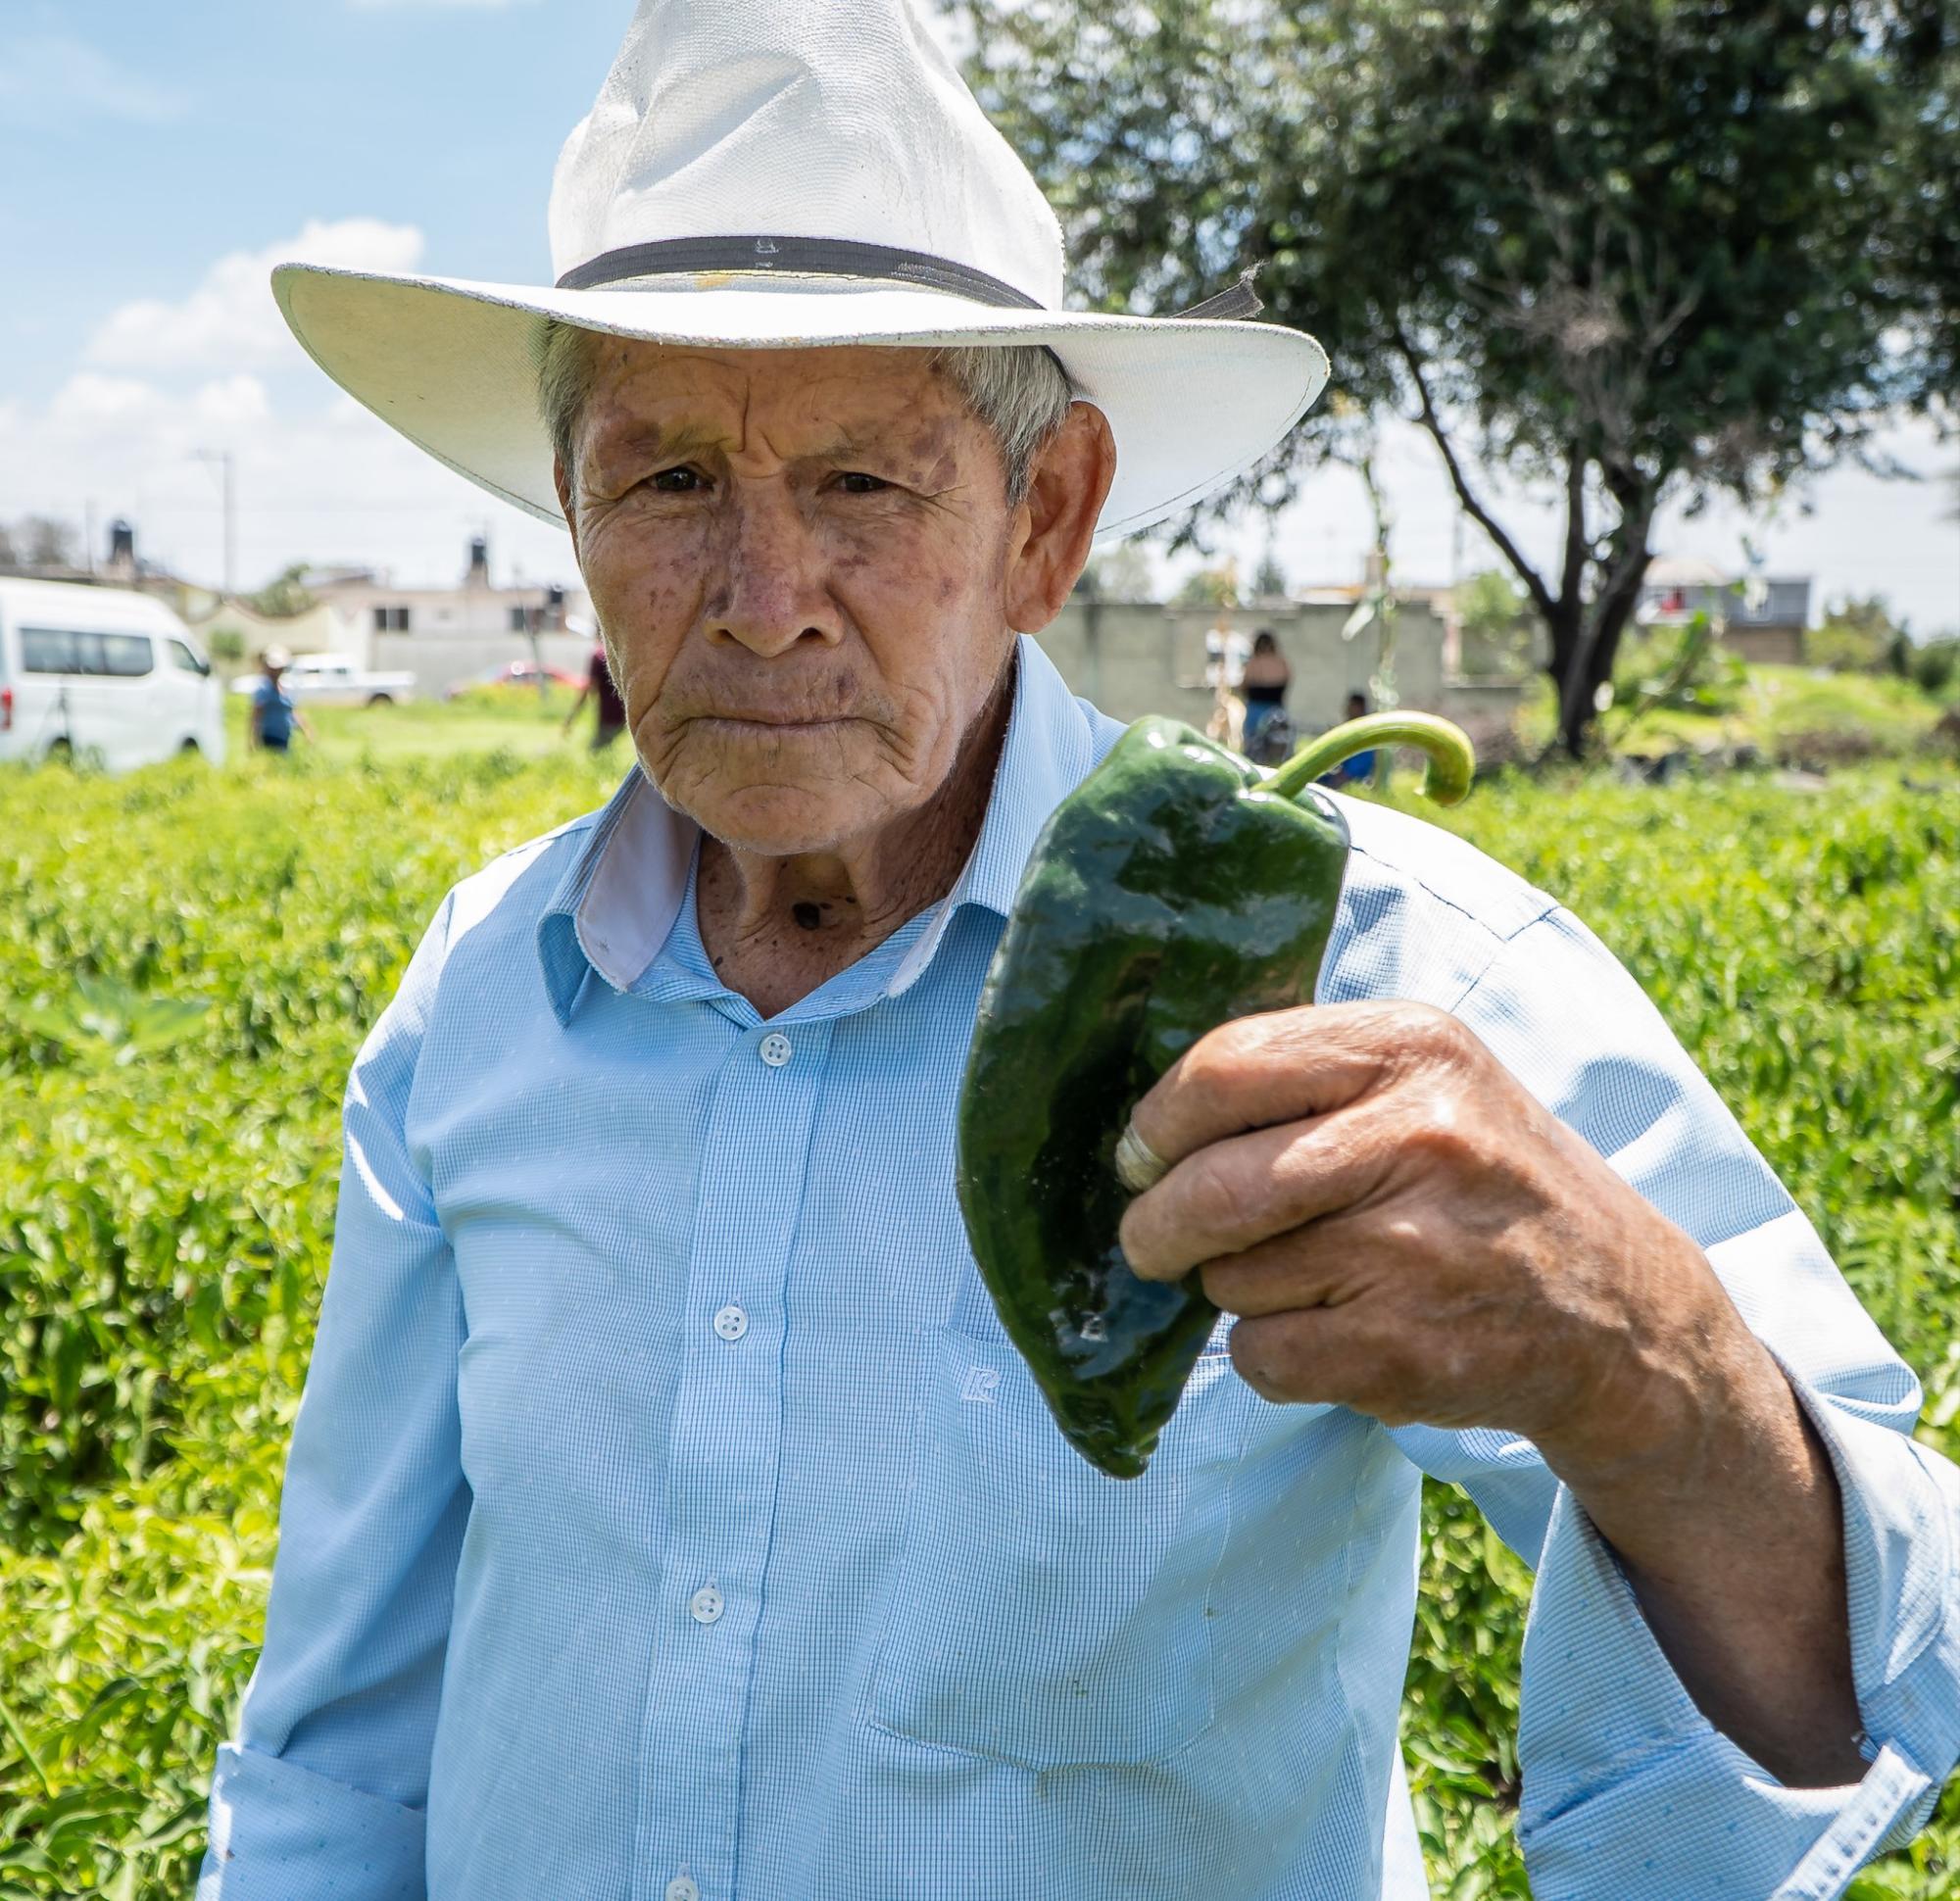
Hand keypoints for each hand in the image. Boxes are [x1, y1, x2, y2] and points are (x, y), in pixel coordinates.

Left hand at [1116, 1000, 1746, 1478]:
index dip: (1157, 1124)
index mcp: (1410, 1047)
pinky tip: (1337, 1334)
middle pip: (1209, 1186)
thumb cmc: (1486, 1184)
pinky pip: (1261, 1354)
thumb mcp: (1428, 1082)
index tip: (1141, 1157)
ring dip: (1239, 1290)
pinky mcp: (1407, 1348)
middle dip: (1155, 1225)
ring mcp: (1415, 1249)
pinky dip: (1271, 1355)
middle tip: (1153, 1241)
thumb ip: (1305, 1078)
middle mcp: (1418, 1135)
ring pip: (1231, 1277)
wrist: (1623, 1314)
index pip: (1223, 1069)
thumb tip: (1144, 1133)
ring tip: (1317, 1280)